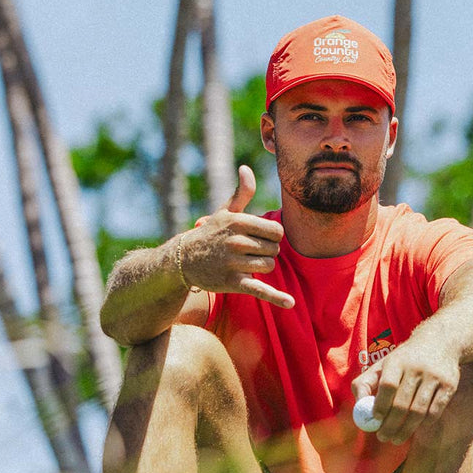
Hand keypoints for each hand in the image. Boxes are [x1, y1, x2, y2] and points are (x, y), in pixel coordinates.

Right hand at [175, 165, 293, 307]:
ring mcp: (233, 263)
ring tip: (244, 264)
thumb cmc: (209, 234)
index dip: (272, 237)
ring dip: (261, 267)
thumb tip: (246, 168)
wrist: (182, 260)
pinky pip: (260, 290)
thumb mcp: (224, 212)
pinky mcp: (232, 283)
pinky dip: (276, 297)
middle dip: (266, 252)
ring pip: (269, 266)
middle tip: (247, 253)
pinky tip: (290, 303)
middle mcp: (236, 241)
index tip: (259, 239)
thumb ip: (241, 193)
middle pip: (274, 249)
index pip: (277, 231)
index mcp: (238, 221)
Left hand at [351, 334, 458, 443]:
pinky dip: (424, 424)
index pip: (388, 385)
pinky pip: (435, 411)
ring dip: (406, 430)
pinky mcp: (449, 385)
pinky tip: (416, 429)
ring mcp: (434, 377)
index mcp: (397, 361)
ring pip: (419, 411)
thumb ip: (365, 384)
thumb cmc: (404, 360)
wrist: (440, 343)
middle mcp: (416, 367)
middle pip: (402, 402)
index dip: (381, 405)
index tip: (375, 420)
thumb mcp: (383, 364)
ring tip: (396, 439)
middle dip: (391, 425)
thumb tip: (359, 409)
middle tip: (383, 437)